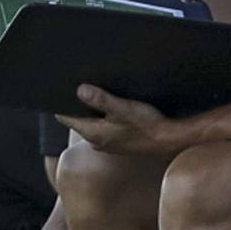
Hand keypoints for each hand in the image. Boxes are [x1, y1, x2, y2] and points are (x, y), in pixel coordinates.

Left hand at [59, 84, 186, 155]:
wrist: (168, 140)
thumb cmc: (146, 124)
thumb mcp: (122, 108)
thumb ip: (100, 100)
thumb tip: (79, 89)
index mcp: (93, 133)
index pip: (65, 118)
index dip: (62, 103)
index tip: (62, 88)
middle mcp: (96, 141)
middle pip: (77, 120)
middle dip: (78, 105)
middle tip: (81, 86)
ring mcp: (106, 144)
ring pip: (90, 124)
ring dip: (92, 111)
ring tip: (97, 94)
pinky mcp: (117, 142)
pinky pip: (102, 127)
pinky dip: (103, 118)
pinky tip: (112, 108)